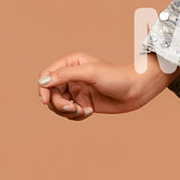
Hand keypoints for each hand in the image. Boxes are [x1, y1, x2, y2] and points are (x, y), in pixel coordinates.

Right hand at [36, 52, 174, 120]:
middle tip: (73, 108)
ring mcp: (78, 91)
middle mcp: (72, 77)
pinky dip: (76, 115)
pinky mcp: (84, 103)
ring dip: (67, 111)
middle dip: (59, 104)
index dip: (43, 89)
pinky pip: (71, 113)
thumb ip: (65, 75)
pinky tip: (89, 112)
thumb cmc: (116, 77)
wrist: (137, 90)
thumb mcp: (90, 72)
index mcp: (70, 64)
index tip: (46, 101)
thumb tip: (42, 81)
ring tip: (82, 111)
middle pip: (51, 94)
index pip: (46, 76)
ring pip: (59, 105)